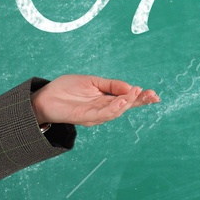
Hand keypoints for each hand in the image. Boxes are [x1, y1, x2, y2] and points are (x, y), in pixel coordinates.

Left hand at [31, 75, 160, 127]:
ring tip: (136, 94)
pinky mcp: (84, 118)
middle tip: (153, 96)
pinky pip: (102, 115)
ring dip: (127, 103)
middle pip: (125, 106)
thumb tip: (131, 87)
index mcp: (106, 99)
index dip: (141, 97)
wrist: (45, 97)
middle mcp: (103, 109)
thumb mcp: (92, 82)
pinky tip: (122, 102)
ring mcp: (95, 115)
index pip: (127, 99)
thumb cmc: (67, 89)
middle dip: (139, 101)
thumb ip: (111, 85)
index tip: (154, 94)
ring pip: (115, 111)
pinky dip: (113, 109)